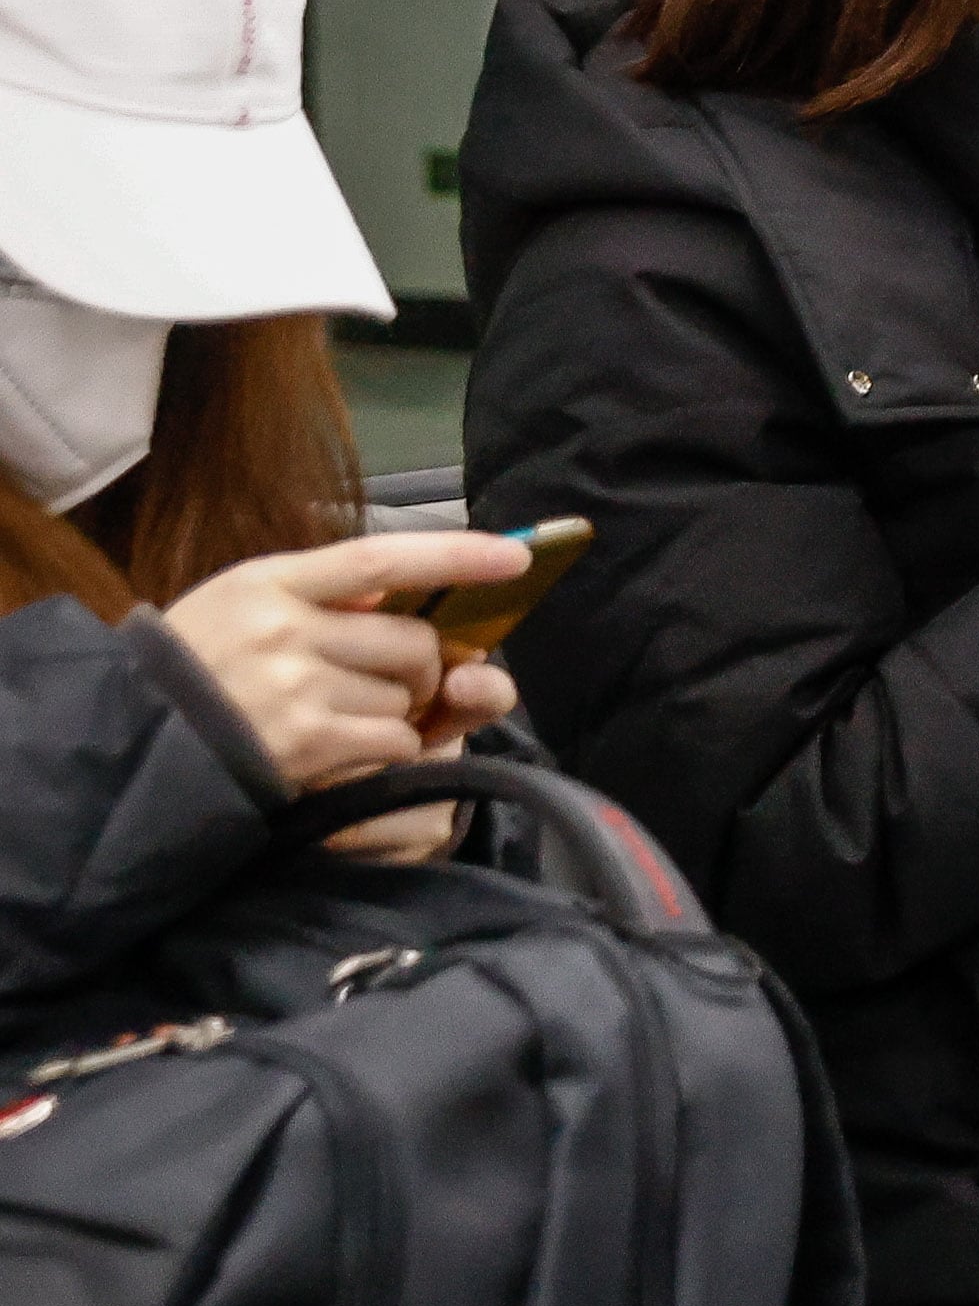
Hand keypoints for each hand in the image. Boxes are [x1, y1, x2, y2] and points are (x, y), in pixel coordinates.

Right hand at [161, 529, 525, 794]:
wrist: (137, 744)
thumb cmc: (202, 672)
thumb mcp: (243, 608)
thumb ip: (322, 598)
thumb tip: (414, 591)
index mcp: (269, 582)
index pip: (380, 556)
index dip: (455, 555)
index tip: (515, 557)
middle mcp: (284, 627)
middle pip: (413, 639)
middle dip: (422, 666)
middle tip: (390, 681)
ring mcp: (296, 685)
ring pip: (407, 694)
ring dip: (397, 712)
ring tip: (340, 717)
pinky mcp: (308, 741)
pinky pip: (396, 739)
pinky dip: (388, 750)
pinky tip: (341, 750)